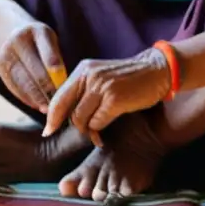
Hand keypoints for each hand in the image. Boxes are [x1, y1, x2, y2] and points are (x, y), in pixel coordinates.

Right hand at [0, 18, 65, 113]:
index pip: (48, 50)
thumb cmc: (36, 38)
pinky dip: (26, 98)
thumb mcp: (48, 38)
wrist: (6, 26)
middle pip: (35, 71)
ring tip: (48, 110)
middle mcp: (19, 40)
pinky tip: (36, 105)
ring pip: (24, 82)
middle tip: (59, 106)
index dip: (55, 68)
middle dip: (48, 91)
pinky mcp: (0, 66)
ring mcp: (7, 53)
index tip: (63, 86)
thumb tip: (62, 87)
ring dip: (37, 98)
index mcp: (37, 30)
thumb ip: (55, 58)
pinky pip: (14, 86)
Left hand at [42, 49, 170, 137]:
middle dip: (71, 126)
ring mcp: (102, 87)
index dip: (52, 116)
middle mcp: (89, 76)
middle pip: (66, 110)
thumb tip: (63, 115)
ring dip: (88, 131)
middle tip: (83, 134)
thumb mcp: (100, 77)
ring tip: (97, 135)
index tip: (48, 130)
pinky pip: (97, 123)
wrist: (156, 71)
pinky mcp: (114, 99)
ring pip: (80, 119)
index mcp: (83, 70)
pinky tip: (105, 132)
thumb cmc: (127, 79)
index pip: (58, 96)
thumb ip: (82, 90)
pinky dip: (100, 130)